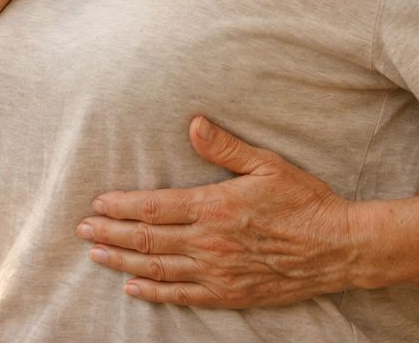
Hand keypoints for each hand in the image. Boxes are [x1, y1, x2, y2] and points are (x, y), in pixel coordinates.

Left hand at [76, 116, 358, 307]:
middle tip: (82, 230)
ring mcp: (217, 272)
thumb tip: (194, 124)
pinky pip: (182, 295)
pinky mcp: (229, 293)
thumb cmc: (304, 201)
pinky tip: (134, 288)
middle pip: (147, 240)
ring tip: (97, 255)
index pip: (154, 208)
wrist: (336, 247)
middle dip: (111, 233)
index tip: (97, 203)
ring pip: (158, 268)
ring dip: (123, 262)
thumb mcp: (266, 164)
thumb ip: (225, 148)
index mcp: (214, 207)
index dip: (121, 206)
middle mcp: (209, 243)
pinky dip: (154, 292)